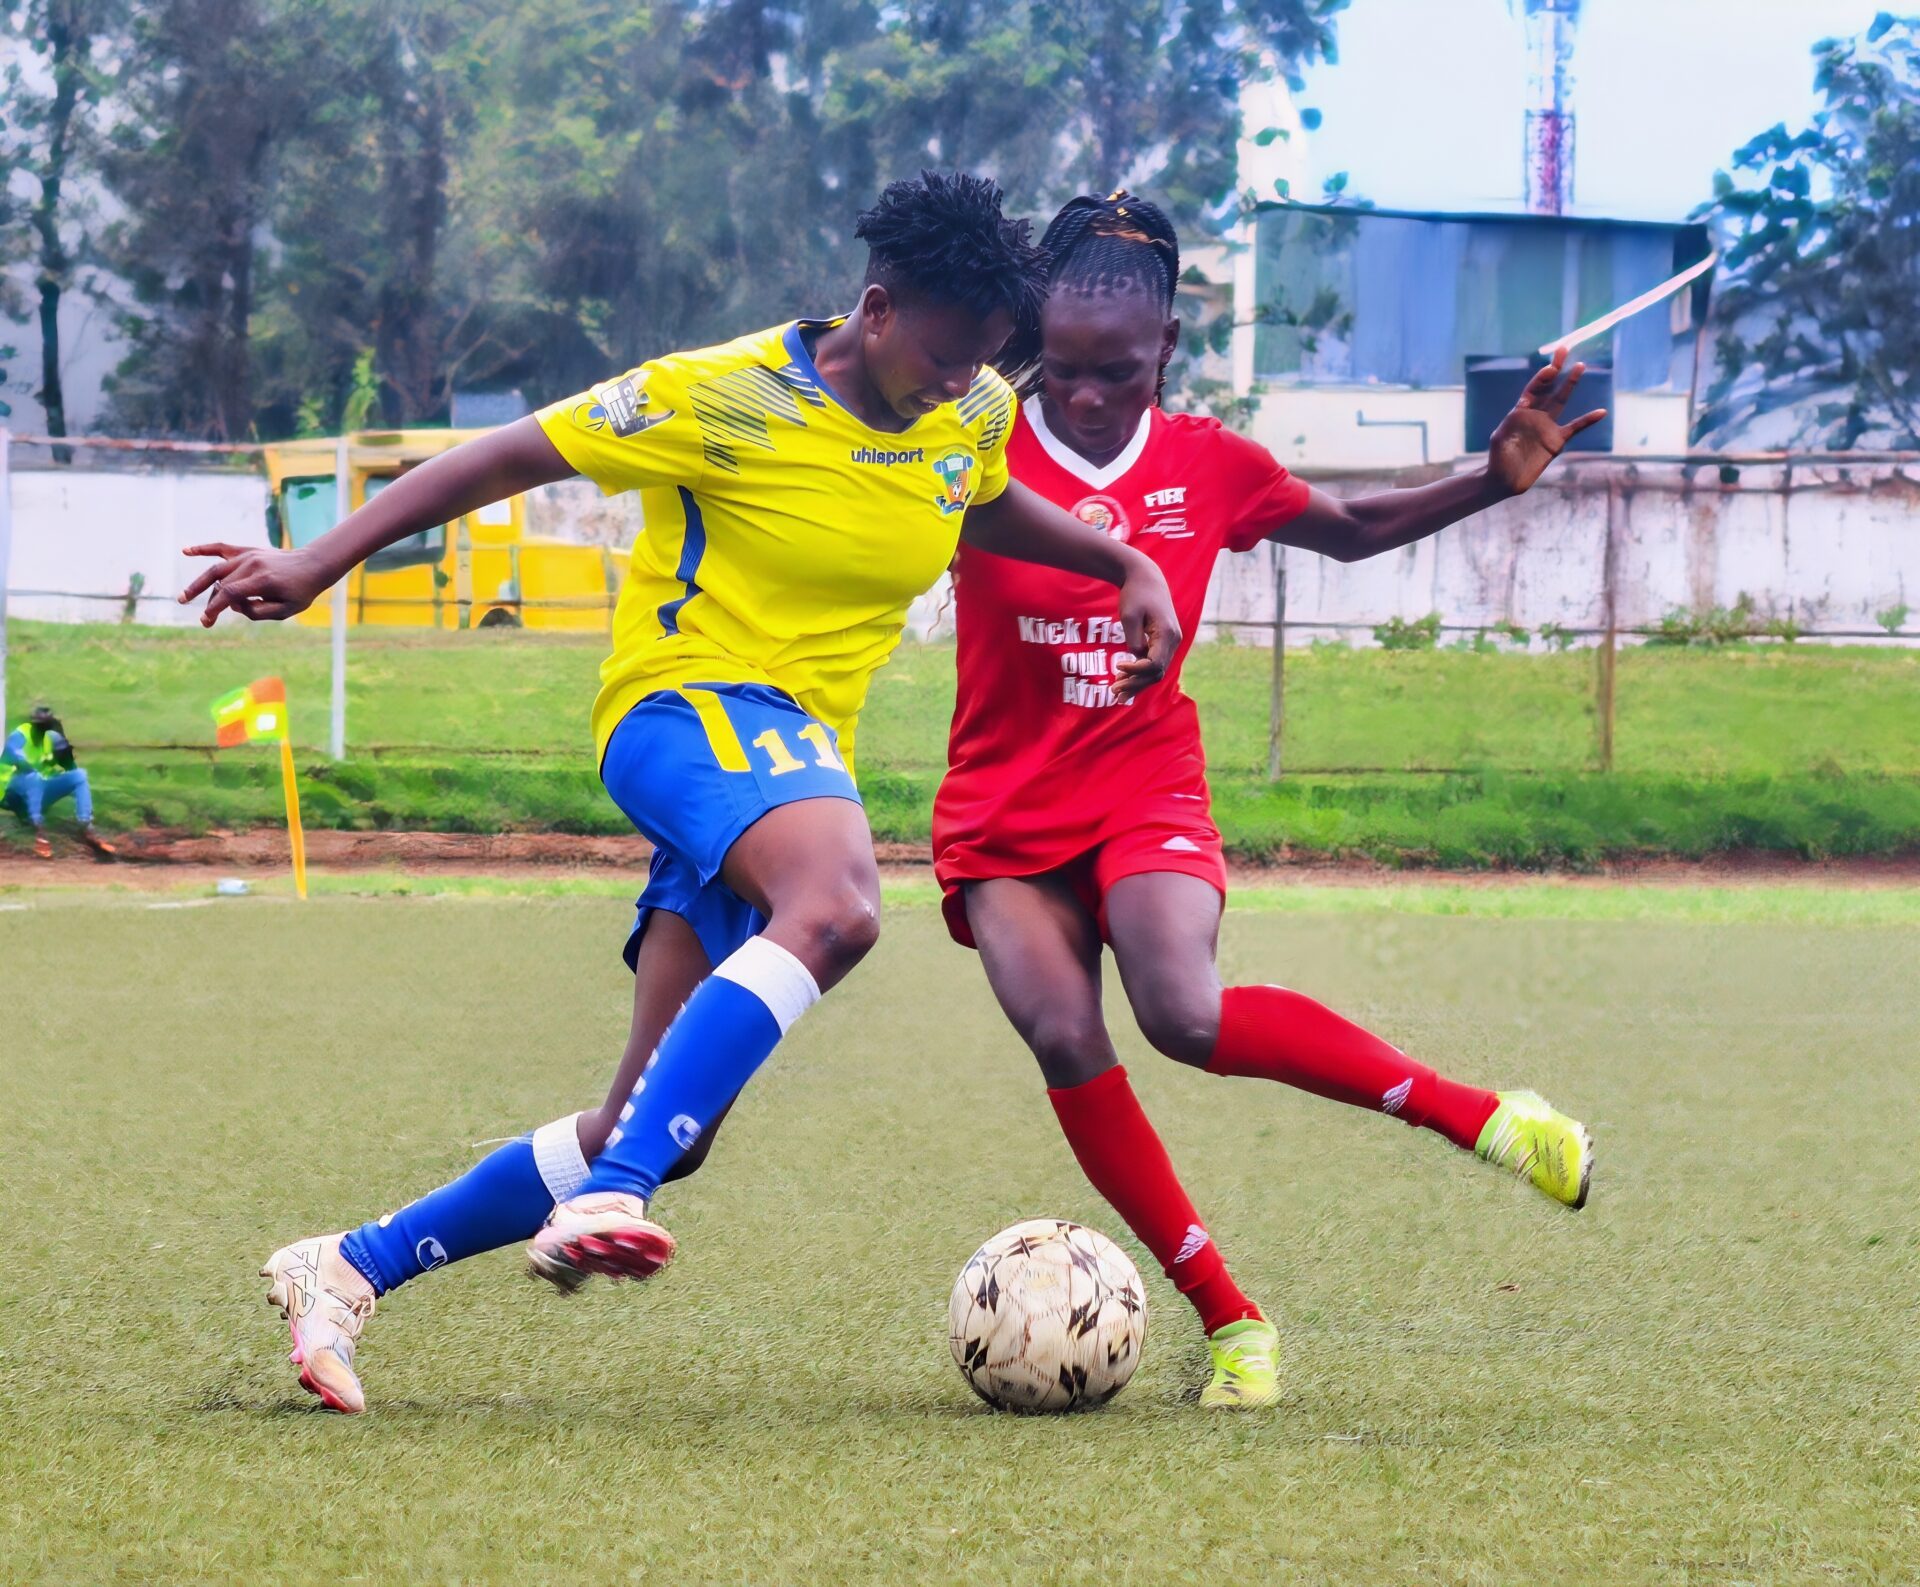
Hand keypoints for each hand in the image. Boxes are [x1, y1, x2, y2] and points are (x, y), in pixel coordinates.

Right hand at [179, 543, 333, 626]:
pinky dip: (203, 548)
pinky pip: (221, 547)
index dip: (215, 608)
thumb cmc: (301, 591)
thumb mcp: (286, 610)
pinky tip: (186, 551)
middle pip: (222, 585)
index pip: (230, 593)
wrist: (313, 565)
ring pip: (216, 569)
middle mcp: (252, 565)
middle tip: (205, 621)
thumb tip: (234, 606)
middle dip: (211, 604)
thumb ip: (259, 612)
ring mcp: (248, 555)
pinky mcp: (247, 550)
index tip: (206, 621)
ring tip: (184, 597)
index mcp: (262, 580)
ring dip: (199, 583)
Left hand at [1111, 554, 1180, 700]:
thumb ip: (1133, 641)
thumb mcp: (1130, 617)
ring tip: (1117, 693)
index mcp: (1167, 634)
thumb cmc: (1136, 594)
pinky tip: (1125, 680)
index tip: (1117, 666)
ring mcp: (1171, 642)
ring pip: (1156, 671)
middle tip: (1114, 692)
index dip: (1136, 671)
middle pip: (1157, 672)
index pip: (1154, 664)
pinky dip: (1140, 673)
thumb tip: (1135, 661)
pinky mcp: (1164, 642)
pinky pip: (1154, 663)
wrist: (1146, 577)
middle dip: (1135, 684)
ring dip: (1138, 682)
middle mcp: (1174, 640)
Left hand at [1486, 347, 1607, 496]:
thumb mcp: (1500, 438)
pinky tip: (1601, 412)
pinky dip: (1588, 420)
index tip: (1550, 369)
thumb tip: (1521, 409)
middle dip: (1555, 369)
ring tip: (1580, 366)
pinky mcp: (1557, 441)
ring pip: (1562, 400)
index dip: (1541, 379)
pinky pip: (1575, 427)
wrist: (1505, 479)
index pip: (1533, 389)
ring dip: (1570, 384)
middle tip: (1563, 349)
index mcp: (1520, 412)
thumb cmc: (1498, 459)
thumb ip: (1511, 422)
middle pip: (1548, 387)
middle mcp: (1535, 415)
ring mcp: (1547, 426)